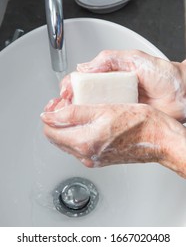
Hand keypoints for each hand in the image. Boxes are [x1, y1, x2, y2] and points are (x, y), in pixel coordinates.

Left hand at [41, 102, 185, 177]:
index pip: (50, 131)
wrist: (159, 139)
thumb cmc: (139, 123)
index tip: (56, 102)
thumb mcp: (103, 109)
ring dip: (65, 125)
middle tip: (64, 103)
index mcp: (84, 143)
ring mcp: (93, 158)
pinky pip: (78, 145)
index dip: (49, 113)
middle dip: (55, 119)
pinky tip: (86, 120)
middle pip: (56, 137)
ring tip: (75, 109)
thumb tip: (49, 115)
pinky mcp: (100, 158)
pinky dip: (76, 132)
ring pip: (66, 141)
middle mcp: (86, 154)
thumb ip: (72, 113)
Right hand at [75, 50, 185, 121]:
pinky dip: (92, 125)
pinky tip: (84, 128)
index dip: (69, 86)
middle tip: (59, 109)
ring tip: (65, 120)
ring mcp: (115, 105)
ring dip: (75, 116)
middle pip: (81, 97)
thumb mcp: (135, 59)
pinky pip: (103, 122)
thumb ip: (109, 59)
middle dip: (67, 103)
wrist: (183, 95)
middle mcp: (109, 91)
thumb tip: (84, 67)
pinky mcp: (121, 118)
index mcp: (109, 75)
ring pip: (89, 111)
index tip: (64, 93)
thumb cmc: (164, 75)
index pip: (82, 79)